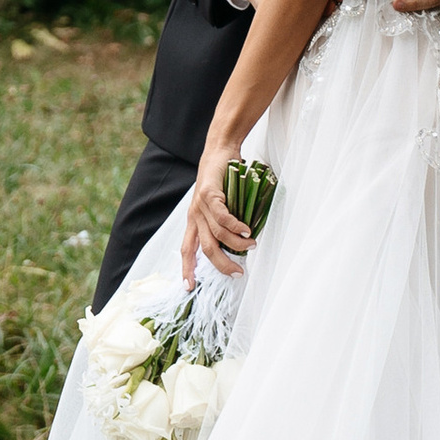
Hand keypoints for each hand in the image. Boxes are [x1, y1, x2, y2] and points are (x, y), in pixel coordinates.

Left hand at [180, 145, 257, 281]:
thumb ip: (223, 224)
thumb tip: (240, 245)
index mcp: (194, 222)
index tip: (189, 287)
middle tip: (239, 273)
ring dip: (236, 244)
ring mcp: (200, 206)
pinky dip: (236, 226)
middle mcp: (194, 216)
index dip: (187, 269)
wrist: (219, 152)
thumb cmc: (222, 181)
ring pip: (217, 234)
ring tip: (251, 245)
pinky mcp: (209, 194)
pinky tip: (247, 229)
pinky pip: (223, 217)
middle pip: (206, 249)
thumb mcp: (218, 207)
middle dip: (222, 264)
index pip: (187, 250)